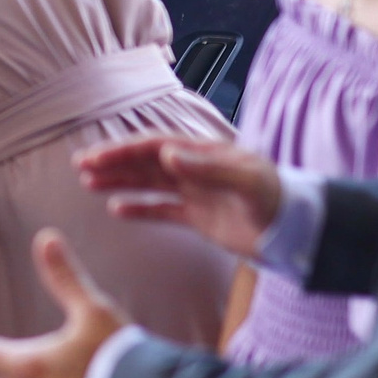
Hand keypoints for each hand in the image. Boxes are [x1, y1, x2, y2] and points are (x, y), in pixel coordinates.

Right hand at [74, 135, 282, 258]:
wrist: (296, 230)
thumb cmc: (276, 198)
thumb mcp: (245, 179)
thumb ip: (208, 166)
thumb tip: (166, 153)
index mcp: (204, 153)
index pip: (155, 146)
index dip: (124, 150)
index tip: (96, 157)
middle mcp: (195, 169)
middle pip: (145, 162)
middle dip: (113, 162)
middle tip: (81, 165)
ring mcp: (196, 193)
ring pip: (148, 183)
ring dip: (119, 182)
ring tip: (89, 184)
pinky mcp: (198, 217)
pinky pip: (162, 210)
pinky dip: (140, 209)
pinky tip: (118, 210)